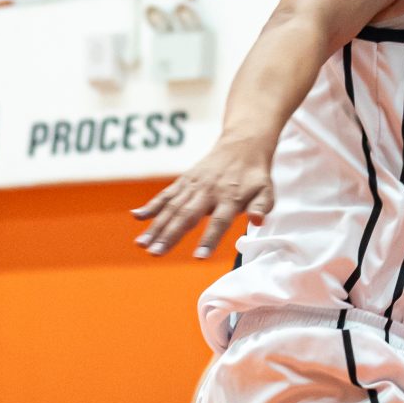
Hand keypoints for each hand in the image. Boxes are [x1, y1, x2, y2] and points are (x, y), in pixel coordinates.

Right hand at [134, 135, 274, 260]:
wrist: (242, 145)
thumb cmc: (255, 175)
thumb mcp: (267, 191)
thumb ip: (261, 206)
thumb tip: (257, 220)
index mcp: (230, 197)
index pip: (219, 222)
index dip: (209, 239)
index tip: (199, 257)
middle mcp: (208, 191)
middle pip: (187, 216)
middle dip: (170, 236)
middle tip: (155, 253)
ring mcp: (193, 186)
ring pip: (171, 208)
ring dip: (156, 226)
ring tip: (142, 244)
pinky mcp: (184, 181)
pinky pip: (166, 195)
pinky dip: (151, 205)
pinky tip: (136, 217)